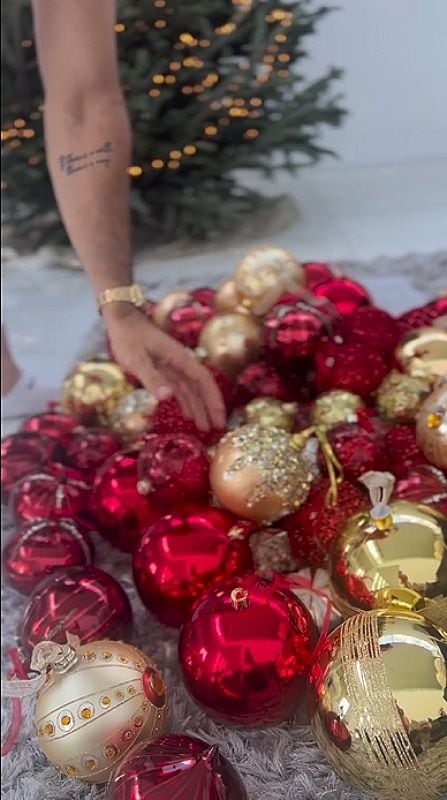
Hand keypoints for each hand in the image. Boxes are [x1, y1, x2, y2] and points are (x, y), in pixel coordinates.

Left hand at [104, 304, 225, 431]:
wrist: (122, 321)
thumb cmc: (129, 337)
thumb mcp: (137, 359)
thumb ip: (151, 377)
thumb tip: (167, 397)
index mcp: (180, 359)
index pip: (203, 380)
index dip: (213, 399)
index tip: (219, 417)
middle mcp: (180, 363)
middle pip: (201, 387)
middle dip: (210, 407)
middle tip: (217, 429)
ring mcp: (172, 367)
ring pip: (190, 390)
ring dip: (198, 408)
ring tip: (205, 429)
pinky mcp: (164, 370)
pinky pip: (179, 388)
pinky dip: (185, 402)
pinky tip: (188, 415)